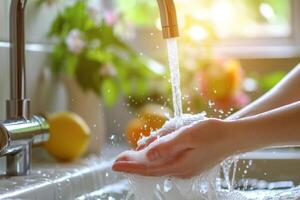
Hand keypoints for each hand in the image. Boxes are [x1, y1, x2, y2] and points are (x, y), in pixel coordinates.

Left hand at [113, 118, 234, 178]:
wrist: (233, 138)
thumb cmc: (212, 134)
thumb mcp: (188, 135)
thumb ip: (167, 145)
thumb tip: (147, 154)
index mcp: (178, 164)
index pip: (147, 167)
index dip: (130, 165)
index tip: (115, 164)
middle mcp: (180, 170)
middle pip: (151, 168)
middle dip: (133, 164)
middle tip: (117, 161)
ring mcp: (185, 168)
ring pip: (158, 165)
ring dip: (143, 161)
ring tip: (129, 157)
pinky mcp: (189, 163)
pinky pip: (167, 162)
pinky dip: (155, 159)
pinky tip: (151, 154)